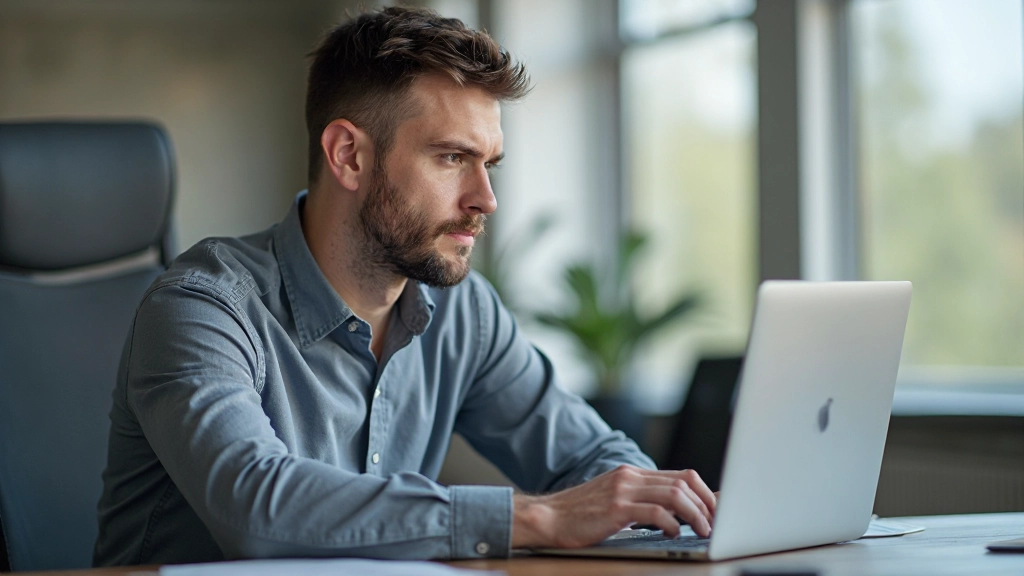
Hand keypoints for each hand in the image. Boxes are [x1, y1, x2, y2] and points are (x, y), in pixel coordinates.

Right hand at [511, 465, 715, 548]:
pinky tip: (673, 533)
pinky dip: (671, 523)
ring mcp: (622, 490)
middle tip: (714, 524)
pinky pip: (655, 512)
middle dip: (706, 504)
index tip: (716, 510)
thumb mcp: (616, 500)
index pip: (681, 475)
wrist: (548, 517)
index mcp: (632, 473)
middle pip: (683, 482)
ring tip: (701, 531)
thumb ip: (643, 500)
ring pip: (674, 495)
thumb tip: (677, 513)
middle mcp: (630, 477)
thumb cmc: (581, 515)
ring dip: (695, 514)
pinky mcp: (615, 509)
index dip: (704, 493)